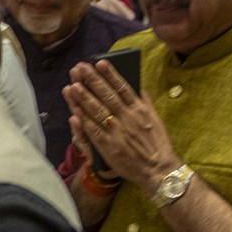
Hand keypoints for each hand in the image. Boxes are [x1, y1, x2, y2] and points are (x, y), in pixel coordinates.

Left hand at [63, 60, 179, 192]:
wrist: (158, 169)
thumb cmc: (156, 143)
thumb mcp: (154, 118)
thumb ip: (144, 101)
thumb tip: (135, 84)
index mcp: (140, 110)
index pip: (123, 87)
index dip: (110, 74)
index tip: (99, 62)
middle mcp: (128, 118)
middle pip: (106, 96)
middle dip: (92, 81)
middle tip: (79, 68)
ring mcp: (117, 132)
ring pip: (97, 111)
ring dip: (83, 98)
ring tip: (72, 85)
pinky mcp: (108, 146)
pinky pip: (93, 131)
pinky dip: (83, 121)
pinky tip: (74, 111)